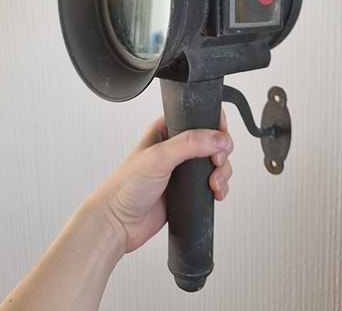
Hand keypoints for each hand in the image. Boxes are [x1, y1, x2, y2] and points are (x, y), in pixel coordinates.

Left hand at [93, 112, 232, 253]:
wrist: (118, 223)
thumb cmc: (125, 187)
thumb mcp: (158, 157)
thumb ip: (189, 144)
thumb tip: (217, 138)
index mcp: (166, 130)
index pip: (199, 118)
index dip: (215, 125)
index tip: (221, 138)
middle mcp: (176, 147)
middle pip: (213, 141)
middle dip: (222, 152)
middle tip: (217, 162)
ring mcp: (183, 169)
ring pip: (216, 163)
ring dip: (222, 172)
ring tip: (214, 183)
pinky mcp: (188, 189)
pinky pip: (213, 183)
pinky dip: (220, 187)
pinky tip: (215, 193)